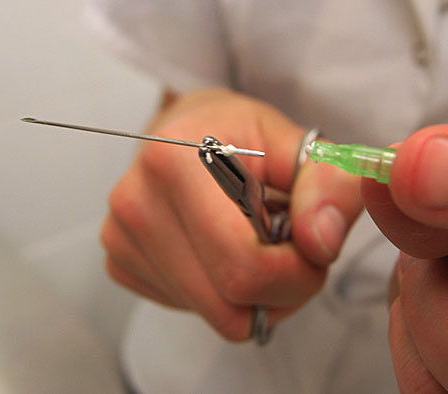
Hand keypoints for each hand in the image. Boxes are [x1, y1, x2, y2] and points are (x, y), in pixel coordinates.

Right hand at [100, 89, 361, 339]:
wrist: (187, 130)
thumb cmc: (241, 135)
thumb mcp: (297, 142)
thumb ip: (327, 183)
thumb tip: (321, 244)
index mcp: (176, 161)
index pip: (244, 267)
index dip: (297, 274)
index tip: (312, 247)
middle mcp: (136, 203)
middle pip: (230, 306)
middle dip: (281, 290)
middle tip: (291, 247)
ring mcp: (120, 238)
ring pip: (215, 317)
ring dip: (255, 293)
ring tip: (255, 240)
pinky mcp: (120, 262)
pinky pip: (193, 310)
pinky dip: (223, 293)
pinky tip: (223, 248)